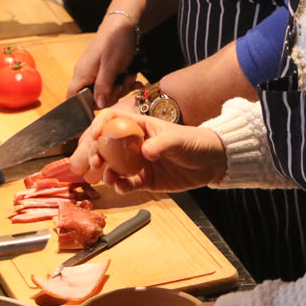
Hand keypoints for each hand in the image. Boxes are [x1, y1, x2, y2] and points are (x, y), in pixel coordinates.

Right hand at [67, 14, 139, 107]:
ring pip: (106, 93)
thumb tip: (99, 104)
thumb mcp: (110, 65)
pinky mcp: (106, 72)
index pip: (73, 98)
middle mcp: (86, 76)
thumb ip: (103, 86)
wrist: (123, 24)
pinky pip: (112, 85)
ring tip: (130, 78)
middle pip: (94, 98)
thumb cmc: (114, 41)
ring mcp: (96, 74)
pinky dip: (123, 83)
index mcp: (82, 74)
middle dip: (112, 95)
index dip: (85, 106)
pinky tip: (131, 77)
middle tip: (123, 85)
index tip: (104, 101)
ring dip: (121, 88)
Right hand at [70, 109, 226, 193]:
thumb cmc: (196, 142)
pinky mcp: (145, 180)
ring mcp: (139, 163)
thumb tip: (145, 151)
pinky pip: (127, 183)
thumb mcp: (179, 139)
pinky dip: (121, 186)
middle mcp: (135, 144)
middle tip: (93, 162)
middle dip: (95, 153)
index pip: (113, 120)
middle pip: (107, 145)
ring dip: (106, 171)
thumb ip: (162, 144)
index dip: (100, 125)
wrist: (212, 162)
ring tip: (107, 176)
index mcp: (141, 126)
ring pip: (114, 166)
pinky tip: (120, 186)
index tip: (94, 136)